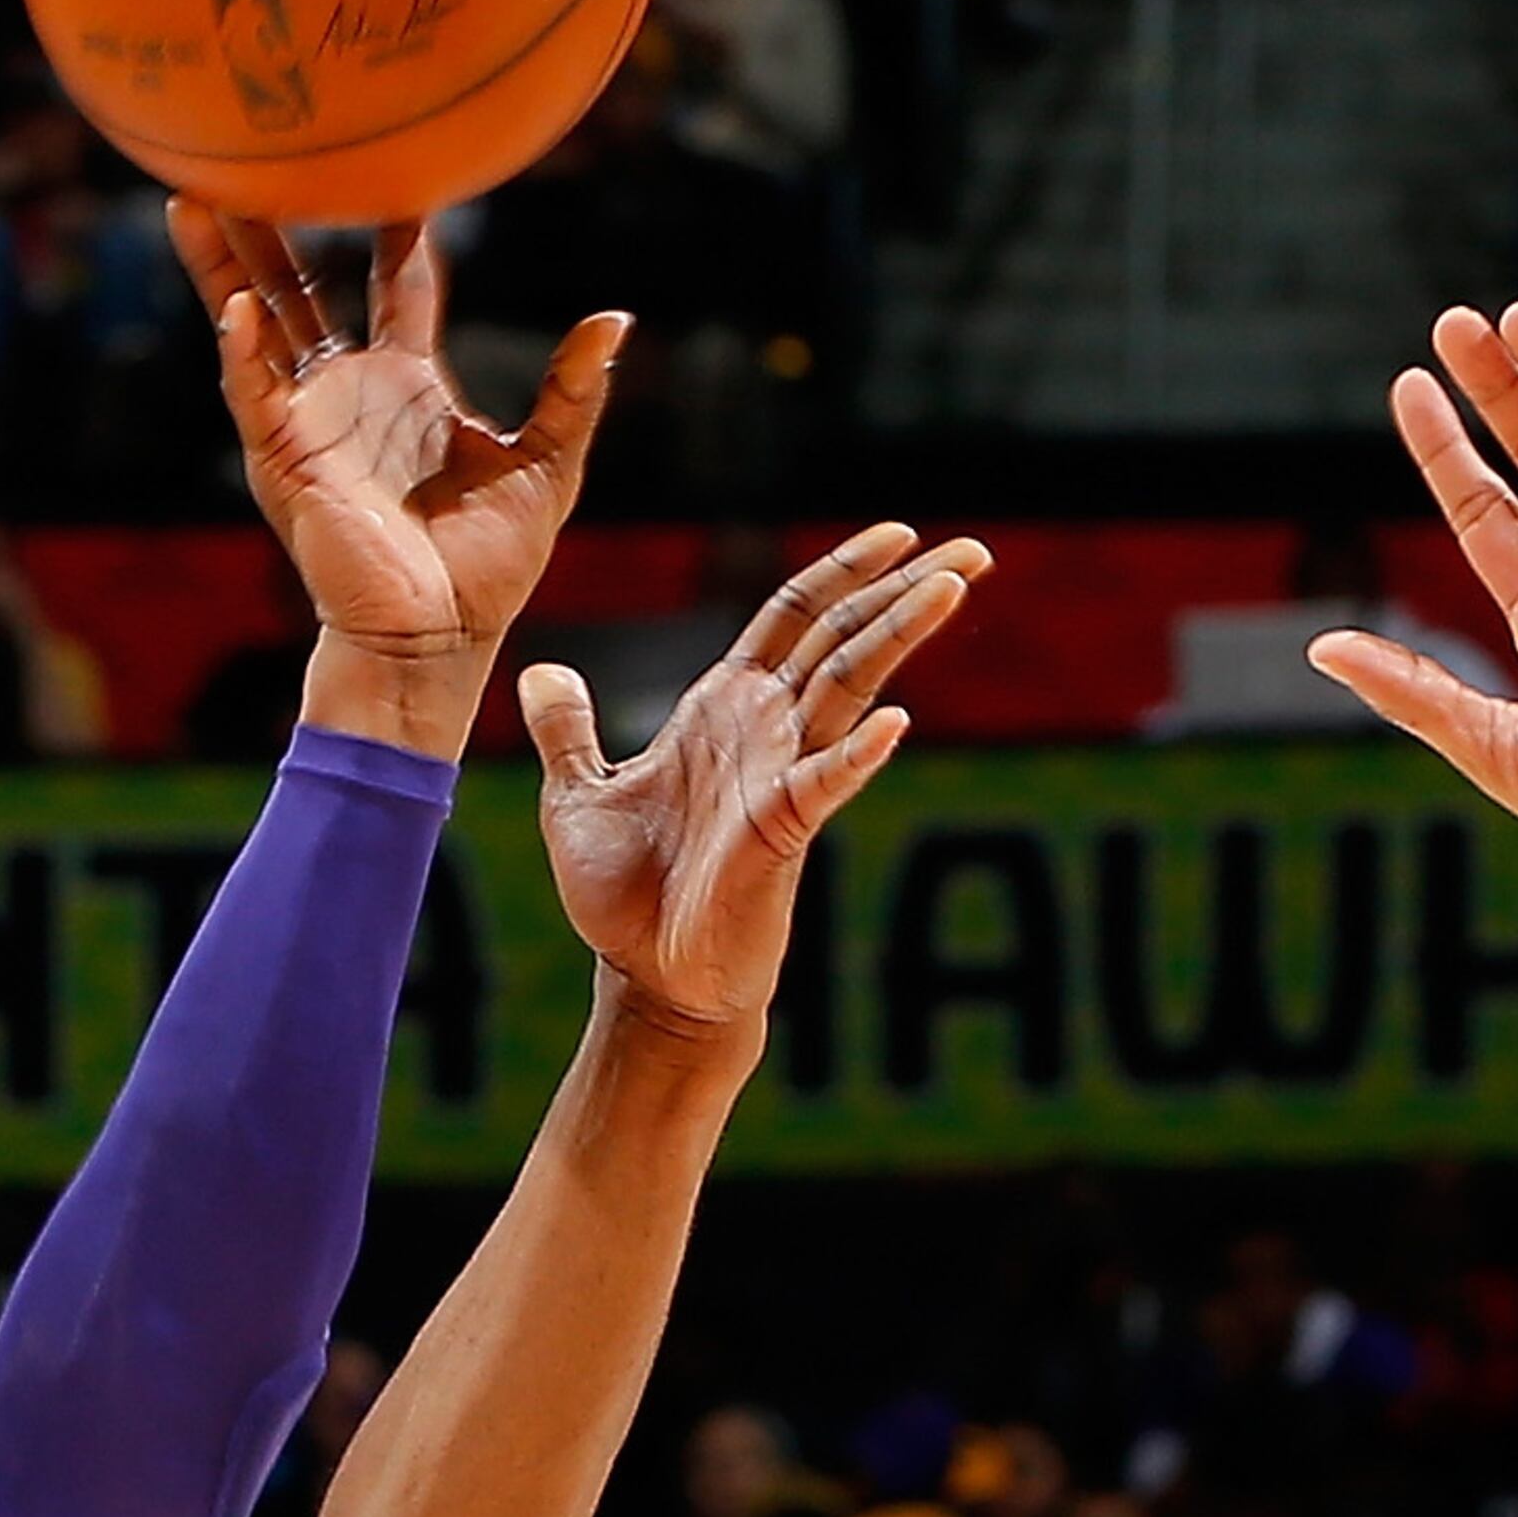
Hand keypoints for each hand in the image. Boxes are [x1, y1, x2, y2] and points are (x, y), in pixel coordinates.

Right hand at [172, 202, 620, 761]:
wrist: (441, 640)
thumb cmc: (489, 568)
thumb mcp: (549, 465)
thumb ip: (575, 390)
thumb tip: (616, 317)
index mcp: (409, 386)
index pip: (398, 288)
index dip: (398, 231)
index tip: (403, 170)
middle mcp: (349, 392)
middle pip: (303, 287)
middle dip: (276, 225)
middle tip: (256, 152)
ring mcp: (309, 422)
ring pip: (254, 323)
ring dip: (223, 264)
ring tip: (195, 193)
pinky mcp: (287, 461)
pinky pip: (254, 395)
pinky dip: (242, 353)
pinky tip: (234, 307)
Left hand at [526, 523, 987, 1040]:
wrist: (647, 982)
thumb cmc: (624, 899)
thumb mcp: (578, 796)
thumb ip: (569, 732)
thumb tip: (543, 672)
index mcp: (724, 709)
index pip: (796, 618)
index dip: (844, 570)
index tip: (899, 534)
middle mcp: (765, 733)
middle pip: (846, 638)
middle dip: (906, 588)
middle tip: (974, 549)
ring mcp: (782, 778)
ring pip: (851, 687)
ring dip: (900, 634)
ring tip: (953, 587)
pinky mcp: (782, 833)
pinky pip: (824, 784)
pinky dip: (856, 755)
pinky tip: (893, 723)